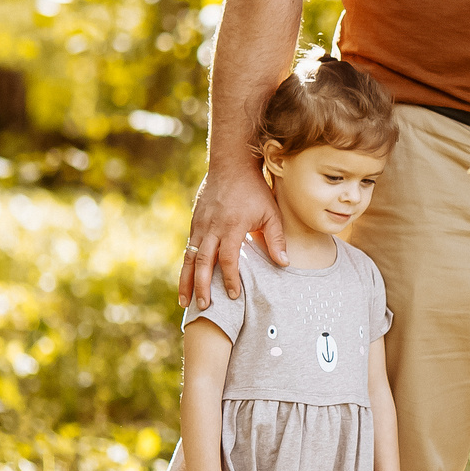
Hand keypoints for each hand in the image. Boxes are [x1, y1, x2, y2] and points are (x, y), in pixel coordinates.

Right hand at [178, 156, 285, 307]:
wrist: (231, 163)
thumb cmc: (255, 189)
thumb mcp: (271, 212)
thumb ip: (276, 239)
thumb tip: (285, 264)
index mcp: (232, 226)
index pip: (228, 259)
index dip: (229, 279)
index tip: (232, 296)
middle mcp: (212, 226)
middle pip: (203, 262)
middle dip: (201, 286)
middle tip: (203, 307)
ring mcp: (200, 223)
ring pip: (189, 257)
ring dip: (186, 280)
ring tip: (184, 301)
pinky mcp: (195, 221)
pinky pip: (188, 247)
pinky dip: (186, 265)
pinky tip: (186, 279)